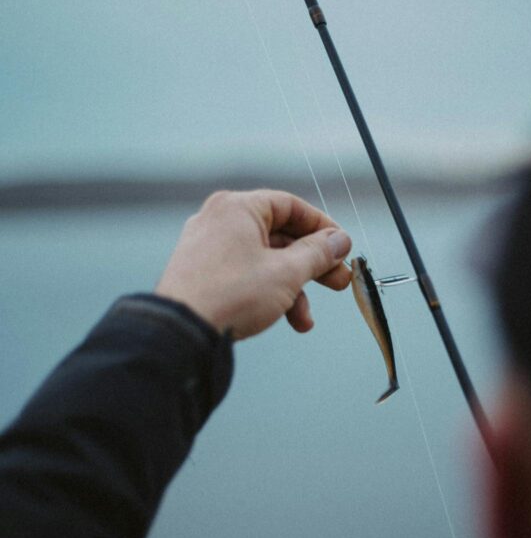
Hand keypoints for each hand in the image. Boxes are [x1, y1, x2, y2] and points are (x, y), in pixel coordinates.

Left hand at [155, 189, 351, 338]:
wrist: (182, 332)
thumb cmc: (230, 295)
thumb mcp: (286, 273)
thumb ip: (318, 253)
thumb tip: (339, 240)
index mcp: (238, 207)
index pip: (291, 206)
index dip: (322, 227)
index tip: (342, 248)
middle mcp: (220, 220)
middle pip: (280, 235)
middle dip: (312, 264)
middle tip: (338, 281)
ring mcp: (208, 246)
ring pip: (264, 259)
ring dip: (292, 288)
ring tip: (305, 319)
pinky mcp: (202, 272)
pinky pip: (245, 273)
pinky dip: (266, 291)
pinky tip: (282, 318)